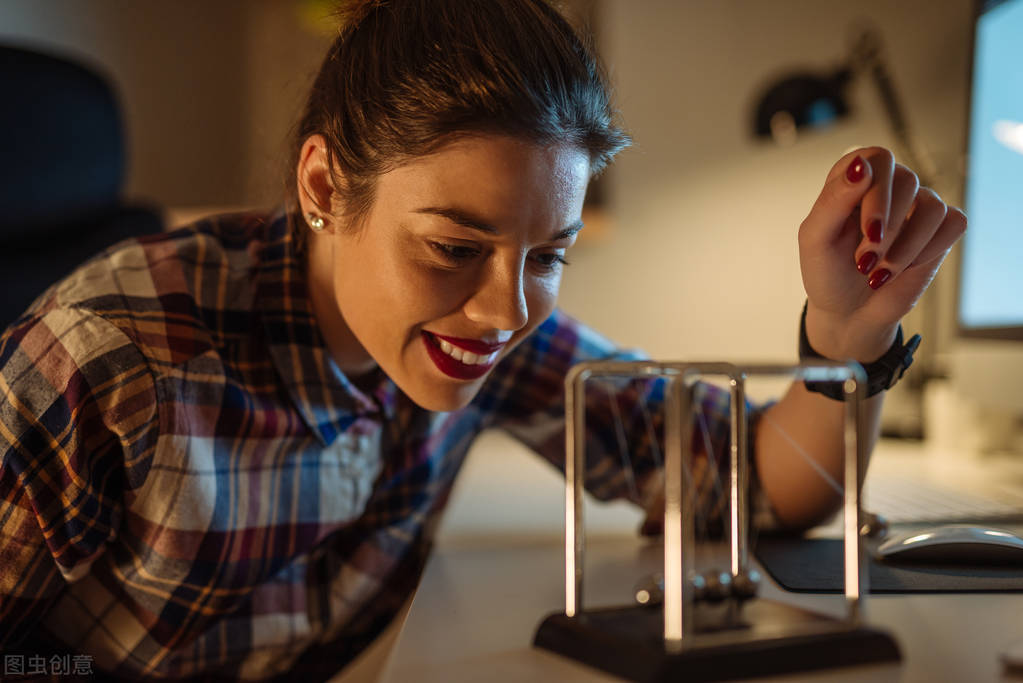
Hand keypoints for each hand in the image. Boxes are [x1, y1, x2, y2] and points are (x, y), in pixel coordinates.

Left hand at [798, 147, 966, 361]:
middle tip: (865, 262)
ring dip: (907, 247)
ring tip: (880, 272)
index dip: (877, 195)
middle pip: (908, 180)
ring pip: (933, 207)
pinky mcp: (939, 229)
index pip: (878, 159)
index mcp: (853, 178)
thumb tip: (861, 164)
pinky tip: (905, 268)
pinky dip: (928, 251)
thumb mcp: (816, 239)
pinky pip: (953, 223)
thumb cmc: (826, 272)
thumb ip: (833, 199)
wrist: (848, 312)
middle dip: (887, 230)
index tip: (869, 233)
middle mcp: (888, 185)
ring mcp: (916, 206)